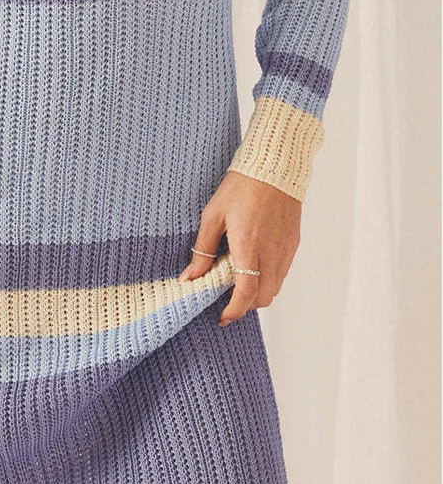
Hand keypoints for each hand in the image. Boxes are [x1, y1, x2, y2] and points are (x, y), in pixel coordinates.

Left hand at [178, 170, 301, 327]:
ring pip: (275, 288)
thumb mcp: (213, 215)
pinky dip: (269, 279)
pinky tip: (254, 265)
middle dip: (245, 305)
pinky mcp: (293, 244)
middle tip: (227, 298)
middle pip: (263, 298)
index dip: (234, 311)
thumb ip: (202, 249)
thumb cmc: (241, 187)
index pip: (245, 293)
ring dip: (258, 293)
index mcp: (248, 245)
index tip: (222, 317)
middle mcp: (271, 253)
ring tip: (239, 281)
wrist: (274, 166)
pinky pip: (282, 273)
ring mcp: (285, 250)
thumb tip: (190, 277)